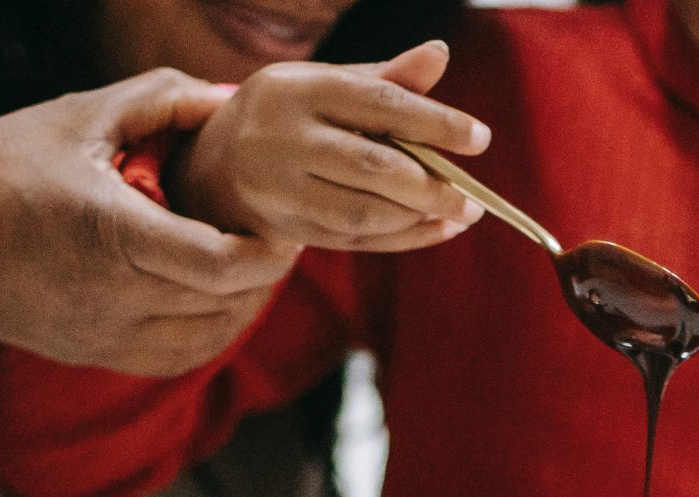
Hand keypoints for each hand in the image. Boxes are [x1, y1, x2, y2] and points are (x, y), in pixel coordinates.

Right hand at [0, 70, 300, 375]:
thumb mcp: (77, 116)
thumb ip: (159, 100)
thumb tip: (227, 99)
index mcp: (114, 234)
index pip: (224, 264)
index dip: (270, 252)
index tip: (285, 226)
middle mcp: (114, 296)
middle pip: (227, 302)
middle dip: (266, 274)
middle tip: (281, 238)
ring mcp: (105, 335)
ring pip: (209, 338)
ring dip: (243, 308)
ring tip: (255, 269)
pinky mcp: (95, 355)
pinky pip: (177, 358)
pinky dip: (210, 334)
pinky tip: (216, 302)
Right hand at [173, 41, 487, 250]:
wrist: (219, 166)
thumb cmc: (292, 116)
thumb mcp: (328, 85)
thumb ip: (386, 78)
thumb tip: (439, 55)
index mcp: (298, 89)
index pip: (378, 103)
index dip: (434, 122)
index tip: (479, 138)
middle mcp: (283, 139)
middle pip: (372, 166)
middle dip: (431, 185)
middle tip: (473, 196)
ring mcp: (281, 190)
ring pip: (364, 211)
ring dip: (420, 217)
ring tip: (461, 213)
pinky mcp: (289, 230)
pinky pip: (357, 241)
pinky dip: (404, 239)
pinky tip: (437, 229)